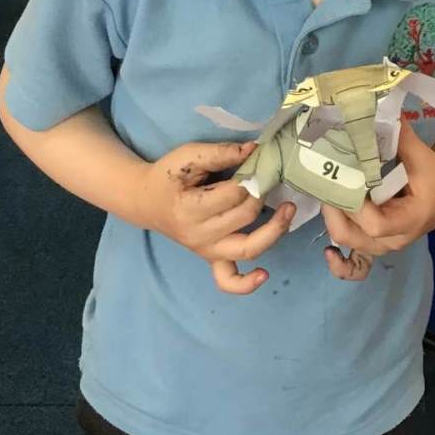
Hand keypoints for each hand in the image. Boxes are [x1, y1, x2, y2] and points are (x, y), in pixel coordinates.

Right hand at [140, 140, 294, 295]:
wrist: (146, 201)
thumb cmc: (166, 176)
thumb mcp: (187, 156)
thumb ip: (220, 153)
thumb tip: (254, 150)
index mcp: (189, 208)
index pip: (232, 194)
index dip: (250, 176)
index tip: (258, 161)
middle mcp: (199, 235)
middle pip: (244, 216)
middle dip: (261, 193)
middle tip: (269, 176)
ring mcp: (206, 251)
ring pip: (247, 249)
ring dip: (274, 231)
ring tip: (288, 209)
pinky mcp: (211, 259)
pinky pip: (228, 281)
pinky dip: (246, 284)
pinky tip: (264, 275)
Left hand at [321, 123, 434, 281]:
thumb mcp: (423, 156)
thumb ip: (400, 137)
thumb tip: (375, 111)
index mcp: (410, 219)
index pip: (376, 224)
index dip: (356, 207)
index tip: (347, 182)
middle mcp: (395, 239)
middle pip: (355, 236)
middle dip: (335, 210)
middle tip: (325, 182)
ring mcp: (384, 246)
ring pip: (350, 244)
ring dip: (334, 221)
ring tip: (325, 194)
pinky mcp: (376, 245)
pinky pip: (356, 265)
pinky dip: (340, 262)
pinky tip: (328, 251)